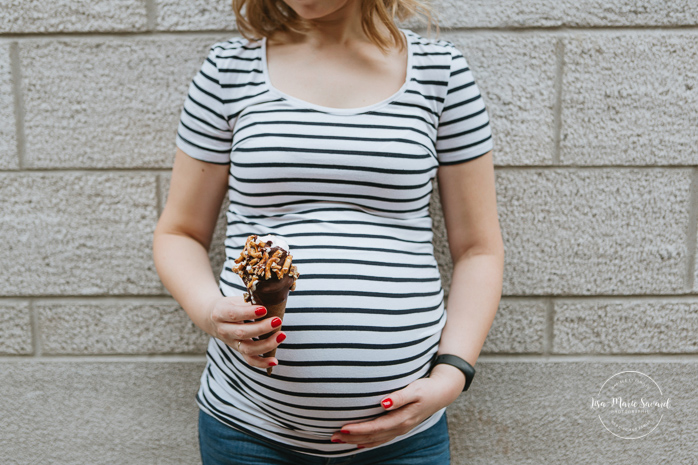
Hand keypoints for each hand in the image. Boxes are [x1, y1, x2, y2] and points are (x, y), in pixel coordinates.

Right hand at [206, 295, 284, 369]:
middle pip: (242, 332)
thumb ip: (249, 301)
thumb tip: (271, 301)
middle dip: (262, 328)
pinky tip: (274, 361)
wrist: (212, 318)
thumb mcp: (234, 300)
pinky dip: (262, 363)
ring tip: (281, 335)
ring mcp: (231, 342)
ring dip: (266, 344)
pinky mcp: (239, 350)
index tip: (264, 309)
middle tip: (277, 320)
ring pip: (248, 348)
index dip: (249, 313)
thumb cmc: (229, 306)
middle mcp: (224, 330)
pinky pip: (249, 360)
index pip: (234, 314)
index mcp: (220, 313)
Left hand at [330, 363, 464, 447]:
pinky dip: (368, 441)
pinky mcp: (400, 426)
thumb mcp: (415, 389)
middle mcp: (400, 427)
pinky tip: (358, 443)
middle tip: (332, 436)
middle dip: (352, 437)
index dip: (359, 429)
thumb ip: (399, 396)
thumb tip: (384, 403)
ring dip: (357, 440)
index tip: (343, 428)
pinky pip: (381, 438)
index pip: (376, 427)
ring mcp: (401, 428)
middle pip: (373, 436)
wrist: (443, 392)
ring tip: (339, 440)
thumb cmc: (427, 388)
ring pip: (376, 439)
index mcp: (402, 419)